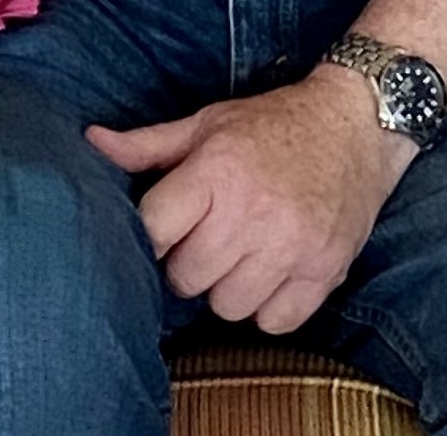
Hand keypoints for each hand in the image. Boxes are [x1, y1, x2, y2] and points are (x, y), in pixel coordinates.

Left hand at [88, 67, 412, 332]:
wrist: (356, 124)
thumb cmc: (272, 125)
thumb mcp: (208, 124)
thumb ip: (148, 144)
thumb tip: (90, 142)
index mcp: (217, 171)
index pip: (154, 232)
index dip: (154, 234)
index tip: (169, 224)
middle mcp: (253, 212)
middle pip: (187, 278)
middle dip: (192, 261)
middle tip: (213, 234)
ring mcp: (291, 246)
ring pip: (227, 307)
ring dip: (230, 287)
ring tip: (246, 251)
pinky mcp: (325, 272)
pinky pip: (273, 323)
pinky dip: (271, 305)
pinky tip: (276, 269)